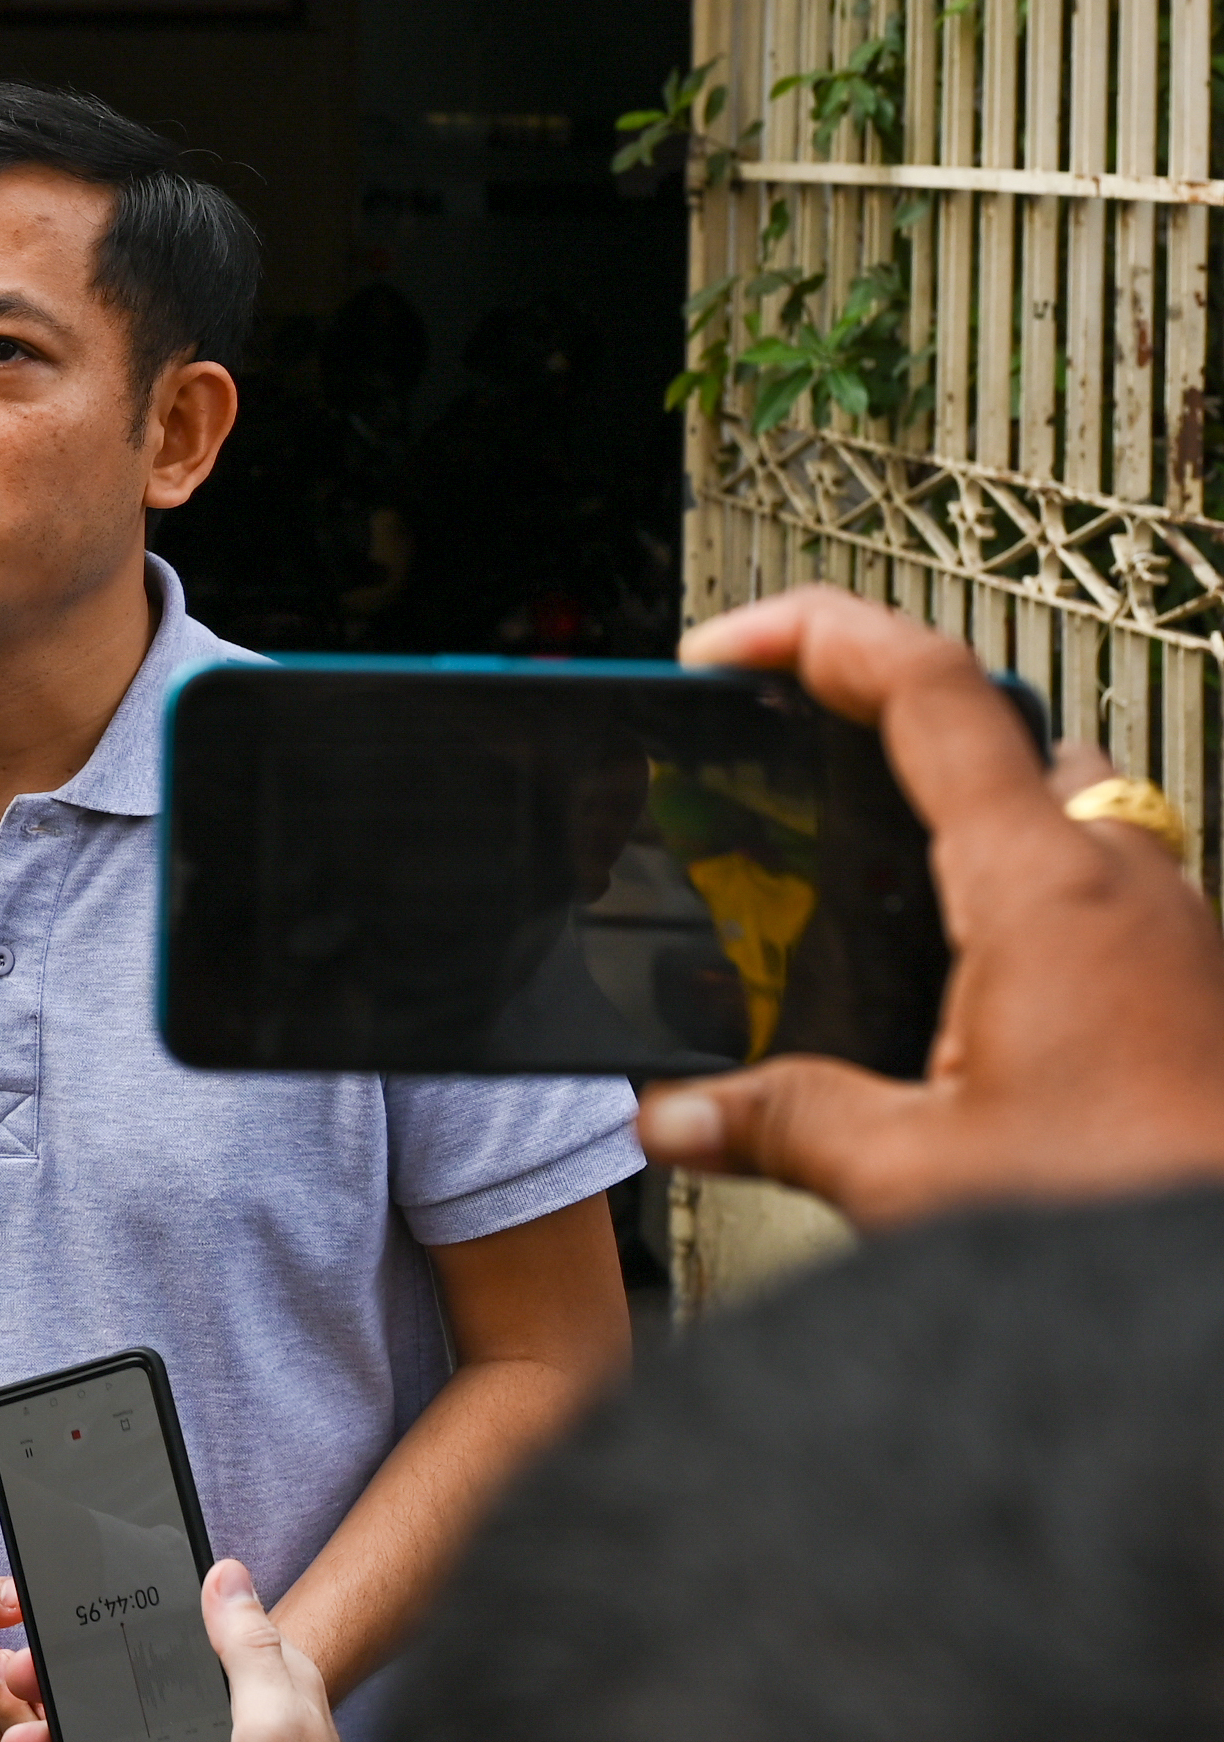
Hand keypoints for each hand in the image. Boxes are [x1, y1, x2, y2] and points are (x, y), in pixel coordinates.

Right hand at [0, 1561, 336, 1741]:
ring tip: (22, 1733)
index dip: (130, 1616)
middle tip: (22, 1676)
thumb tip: (225, 1573)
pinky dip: (70, 1741)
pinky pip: (115, 1740)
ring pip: (117, 1719)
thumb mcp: (277, 1722)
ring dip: (64, 1719)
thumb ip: (251, 1651)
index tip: (70, 1619)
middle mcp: (230, 1714)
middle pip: (140, 1676)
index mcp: (263, 1682)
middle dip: (75, 1675)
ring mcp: (198, 1738)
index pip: (192, 1627)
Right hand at [638, 588, 1223, 1225]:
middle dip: (887, 713)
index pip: (929, 688)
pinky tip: (955, 994)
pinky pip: (1095, 891)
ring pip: (1062, 806)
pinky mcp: (1191, 992)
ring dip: (959, 810)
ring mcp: (1171, 931)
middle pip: (1001, 726)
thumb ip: (787, 1124)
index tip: (729, 644)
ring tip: (860, 879)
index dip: (818, 635)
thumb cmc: (1138, 1220)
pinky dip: (1011, 894)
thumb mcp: (920, 1179)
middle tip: (792, 746)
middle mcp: (1124, 881)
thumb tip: (683, 1113)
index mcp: (1045, 888)